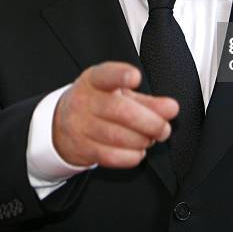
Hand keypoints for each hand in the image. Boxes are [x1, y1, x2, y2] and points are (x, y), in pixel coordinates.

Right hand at [52, 62, 178, 168]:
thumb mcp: (119, 94)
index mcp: (94, 80)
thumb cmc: (98, 103)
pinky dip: (130, 156)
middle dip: (149, 121)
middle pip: (119, 110)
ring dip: (142, 140)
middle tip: (164, 128)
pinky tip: (138, 151)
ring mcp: (80, 125)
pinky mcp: (82, 148)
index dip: (121, 75)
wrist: (61, 124)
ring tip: (151, 138)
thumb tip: (171, 108)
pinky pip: (110, 156)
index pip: (106, 75)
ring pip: (116, 136)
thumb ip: (148, 101)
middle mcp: (84, 101)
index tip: (136, 77)